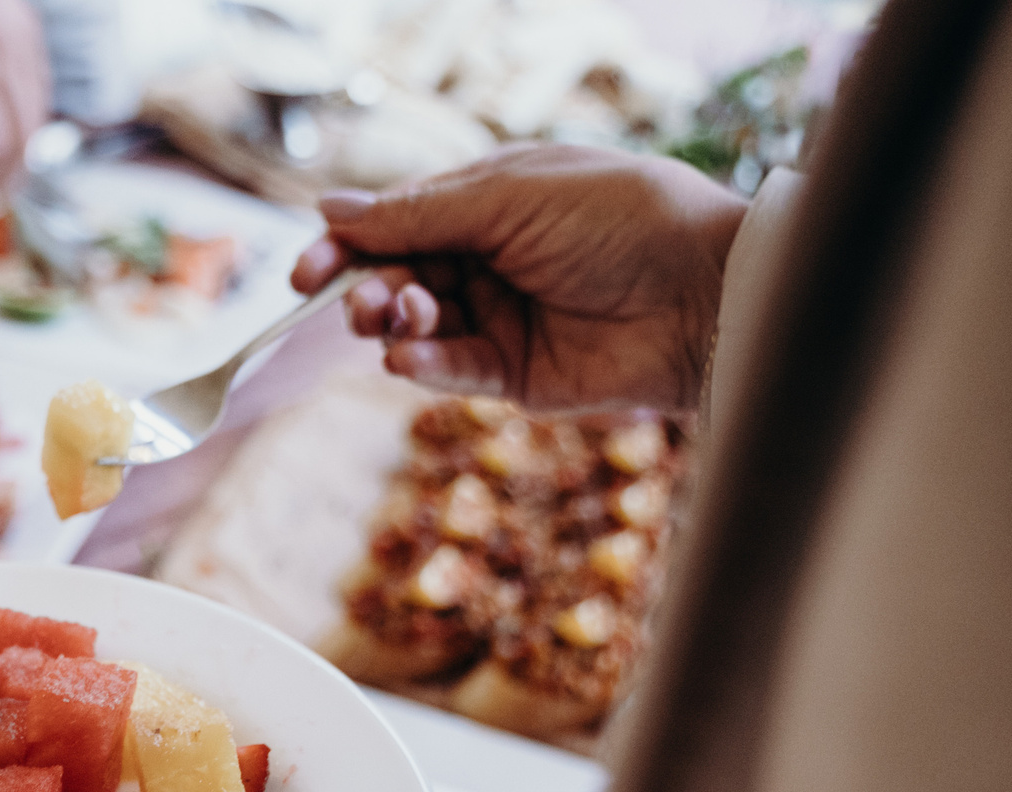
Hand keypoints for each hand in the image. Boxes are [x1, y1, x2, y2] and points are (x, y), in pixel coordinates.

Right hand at [290, 144, 748, 412]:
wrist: (705, 292)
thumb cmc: (623, 219)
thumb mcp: (511, 197)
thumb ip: (418, 214)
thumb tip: (329, 210)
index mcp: (489, 200)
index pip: (396, 223)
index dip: (347, 245)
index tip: (306, 271)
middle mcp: (488, 258)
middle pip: (397, 277)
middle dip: (368, 288)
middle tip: (357, 302)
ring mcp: (500, 318)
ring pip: (415, 326)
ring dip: (393, 322)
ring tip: (397, 319)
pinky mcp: (514, 375)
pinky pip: (450, 370)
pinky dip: (421, 363)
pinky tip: (407, 355)